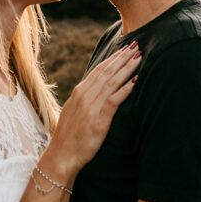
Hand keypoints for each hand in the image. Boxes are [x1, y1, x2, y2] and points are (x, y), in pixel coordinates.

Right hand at [42, 42, 140, 177]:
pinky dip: (125, 89)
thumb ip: (84, 99)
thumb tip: (95, 90)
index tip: (124, 49)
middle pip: (107, 72)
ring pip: (112, 82)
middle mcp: (85, 95)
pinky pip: (114, 100)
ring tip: (139, 57)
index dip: (113, 58)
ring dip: (127, 68)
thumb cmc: (69, 137)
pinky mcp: (99, 119)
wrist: (62, 156)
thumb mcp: (74, 112)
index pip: (99, 70)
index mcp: (79, 92)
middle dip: (122, 57)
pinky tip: (135, 81)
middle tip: (135, 45)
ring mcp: (92, 106)